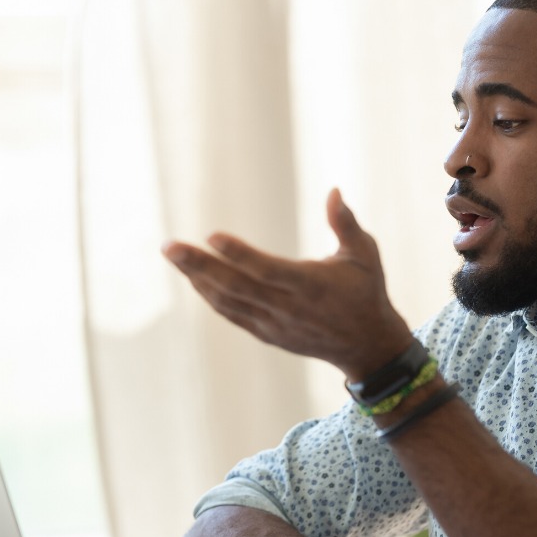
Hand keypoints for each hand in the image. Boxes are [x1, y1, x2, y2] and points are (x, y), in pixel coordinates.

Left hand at [162, 189, 413, 378]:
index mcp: (312, 286)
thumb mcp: (365, 254)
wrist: (367, 345)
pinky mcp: (268, 334)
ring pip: (229, 302)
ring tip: (174, 256)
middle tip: (169, 246)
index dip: (239, 254)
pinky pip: (233, 315)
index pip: (268, 270)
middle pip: (237, 286)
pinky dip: (211, 297)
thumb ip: (346, 223)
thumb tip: (334, 191)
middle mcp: (289, 308)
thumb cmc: (366, 291)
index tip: (211, 236)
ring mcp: (276, 324)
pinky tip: (195, 279)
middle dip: (200, 266)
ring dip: (198, 279)